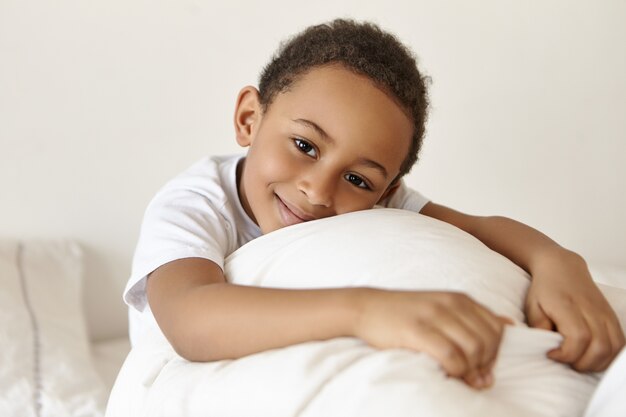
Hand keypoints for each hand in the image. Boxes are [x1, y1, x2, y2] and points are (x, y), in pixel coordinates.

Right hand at [354, 289, 510, 388]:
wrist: (367, 307)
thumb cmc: (405, 312)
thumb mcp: (442, 305)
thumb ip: (473, 315)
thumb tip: (509, 325)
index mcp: (459, 298)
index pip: (496, 328)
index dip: (495, 353)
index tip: (482, 366)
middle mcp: (451, 303)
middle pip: (488, 341)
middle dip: (486, 365)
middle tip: (474, 378)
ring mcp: (434, 315)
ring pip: (473, 349)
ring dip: (472, 370)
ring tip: (462, 378)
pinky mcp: (417, 330)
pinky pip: (450, 355)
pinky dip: (455, 370)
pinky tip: (447, 373)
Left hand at [525, 248, 624, 370]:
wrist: (562, 269)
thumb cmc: (545, 289)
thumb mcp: (532, 306)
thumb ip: (539, 326)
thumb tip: (549, 345)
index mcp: (569, 306)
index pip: (578, 337)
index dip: (566, 353)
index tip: (551, 354)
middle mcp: (591, 310)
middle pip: (600, 347)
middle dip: (582, 363)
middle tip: (565, 360)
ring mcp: (605, 314)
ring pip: (613, 348)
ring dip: (596, 363)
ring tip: (578, 361)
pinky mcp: (612, 317)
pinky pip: (620, 343)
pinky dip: (609, 356)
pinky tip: (592, 357)